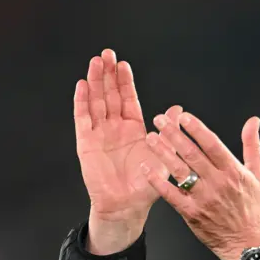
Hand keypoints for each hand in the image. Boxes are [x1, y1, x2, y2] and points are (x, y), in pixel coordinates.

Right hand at [74, 49, 170, 254]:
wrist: (128, 205)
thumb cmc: (146, 184)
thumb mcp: (164, 154)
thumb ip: (169, 131)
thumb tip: (178, 110)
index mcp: (134, 129)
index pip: (128, 99)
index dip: (125, 82)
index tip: (124, 65)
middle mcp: (115, 128)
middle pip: (109, 95)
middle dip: (108, 75)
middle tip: (107, 54)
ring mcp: (100, 134)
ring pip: (96, 102)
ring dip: (95, 82)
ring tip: (95, 63)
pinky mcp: (87, 143)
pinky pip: (83, 119)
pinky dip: (82, 102)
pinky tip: (82, 86)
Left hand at [141, 110, 259, 259]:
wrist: (245, 242)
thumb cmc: (251, 208)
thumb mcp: (257, 174)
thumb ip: (251, 145)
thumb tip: (252, 121)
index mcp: (233, 171)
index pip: (212, 144)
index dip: (196, 128)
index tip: (183, 116)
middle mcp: (218, 182)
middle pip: (192, 153)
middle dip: (174, 134)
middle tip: (159, 119)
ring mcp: (203, 198)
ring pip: (179, 170)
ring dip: (163, 152)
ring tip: (150, 138)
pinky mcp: (191, 213)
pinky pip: (171, 194)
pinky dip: (158, 181)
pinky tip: (147, 169)